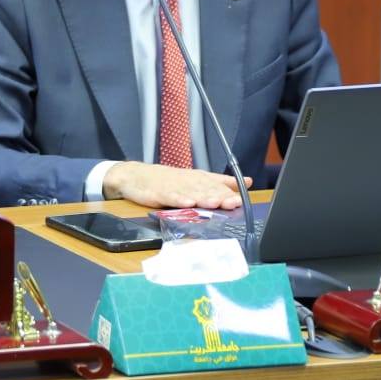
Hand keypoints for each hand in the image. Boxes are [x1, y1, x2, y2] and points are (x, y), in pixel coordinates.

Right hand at [101, 162, 247, 209]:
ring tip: (214, 203)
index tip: (241, 199)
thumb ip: (221, 181)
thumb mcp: (196, 178)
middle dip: (219, 196)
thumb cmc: (167, 180)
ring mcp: (172, 187)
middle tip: (232, 202)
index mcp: (197, 178)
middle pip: (205, 189)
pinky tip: (186, 203)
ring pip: (189, 193)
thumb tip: (247, 181)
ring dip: (202, 198)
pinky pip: (169, 197)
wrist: (134, 176)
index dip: (228, 192)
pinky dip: (178, 200)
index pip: (216, 184)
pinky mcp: (157, 193)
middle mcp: (187, 181)